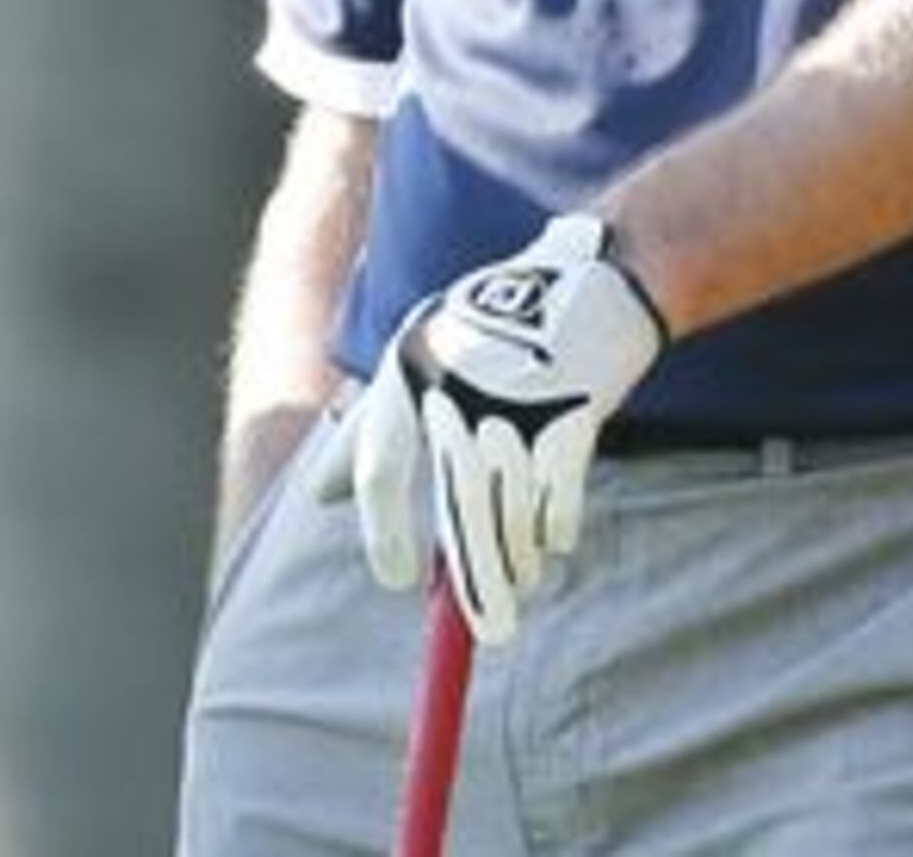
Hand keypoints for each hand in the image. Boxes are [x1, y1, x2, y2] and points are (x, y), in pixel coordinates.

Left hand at [344, 214, 667, 643]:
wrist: (595, 284)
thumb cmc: (490, 335)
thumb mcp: (418, 362)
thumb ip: (367, 429)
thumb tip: (318, 497)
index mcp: (410, 370)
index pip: (378, 466)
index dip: (384, 531)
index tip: (398, 580)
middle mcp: (457, 383)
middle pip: (456, 505)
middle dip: (472, 578)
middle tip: (485, 628)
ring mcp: (520, 395)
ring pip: (511, 509)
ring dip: (516, 558)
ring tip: (521, 580)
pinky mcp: (576, 410)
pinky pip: (558, 496)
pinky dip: (554, 527)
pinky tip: (552, 538)